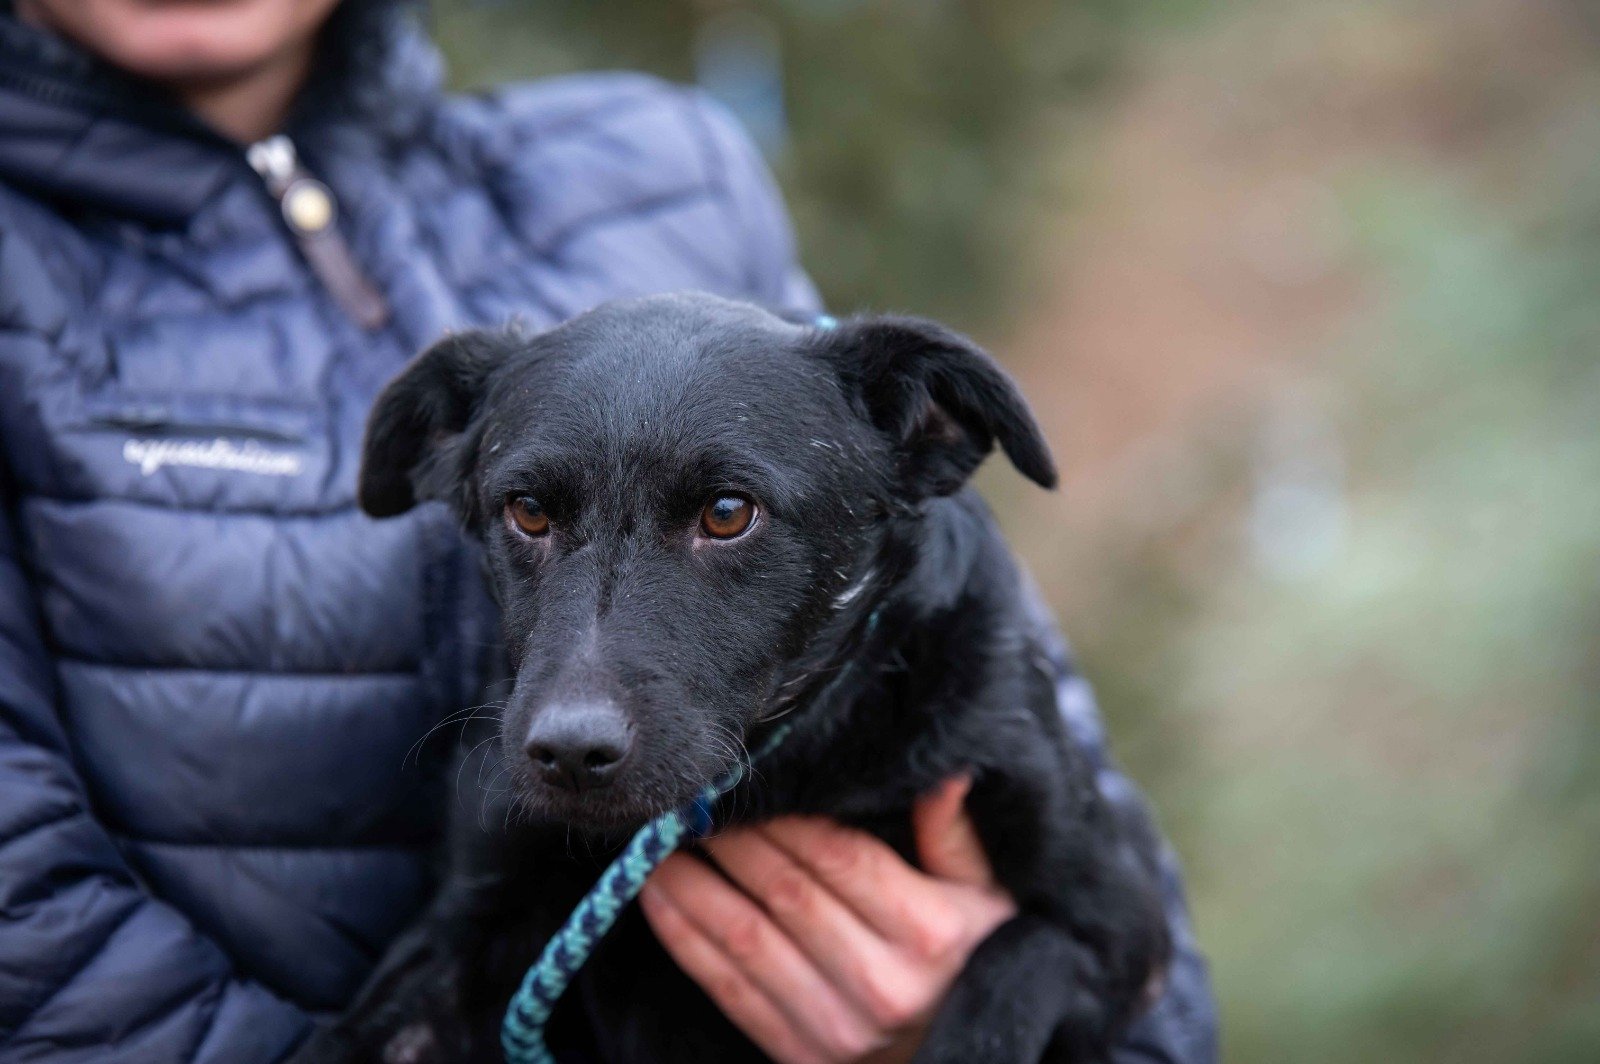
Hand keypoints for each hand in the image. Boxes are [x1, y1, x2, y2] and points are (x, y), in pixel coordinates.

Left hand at [639, 776, 1016, 1063]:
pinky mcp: (801, 1054)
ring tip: (658, 841)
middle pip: (784, 891)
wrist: (976, 1051)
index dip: (783, 817)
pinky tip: (657, 897)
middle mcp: (881, 981)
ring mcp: (837, 1026)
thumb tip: (943, 770)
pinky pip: (728, 989)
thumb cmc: (977, 956)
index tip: (747, 783)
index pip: (838, 857)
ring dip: (691, 885)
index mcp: (928, 930)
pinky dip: (685, 939)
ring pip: (745, 938)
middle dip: (729, 840)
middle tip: (690, 799)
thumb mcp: (988, 894)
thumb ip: (955, 833)